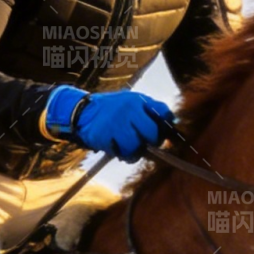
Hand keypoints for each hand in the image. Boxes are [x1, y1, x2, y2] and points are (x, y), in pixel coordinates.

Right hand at [47, 86, 173, 158]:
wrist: (81, 111)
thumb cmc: (111, 111)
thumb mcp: (130, 103)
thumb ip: (149, 112)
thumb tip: (172, 124)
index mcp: (137, 100)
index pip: (163, 112)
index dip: (167, 127)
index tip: (165, 135)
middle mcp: (128, 109)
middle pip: (152, 133)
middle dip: (152, 142)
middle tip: (145, 143)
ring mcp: (116, 122)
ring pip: (137, 146)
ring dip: (134, 151)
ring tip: (127, 147)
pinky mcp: (104, 135)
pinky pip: (121, 152)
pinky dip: (121, 154)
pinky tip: (115, 147)